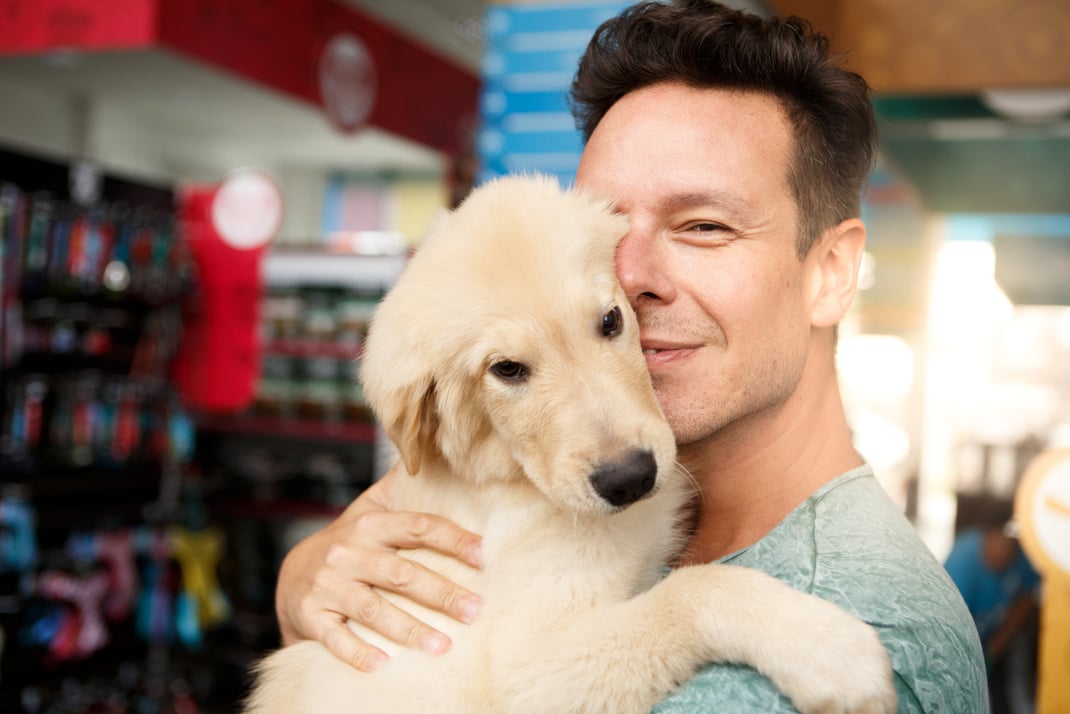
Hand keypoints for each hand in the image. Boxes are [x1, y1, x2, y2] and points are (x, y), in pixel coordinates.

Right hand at [275, 467, 483, 670]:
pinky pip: (336, 637)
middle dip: (441, 593)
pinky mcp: (311, 617)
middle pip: (401, 573)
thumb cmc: (346, 543)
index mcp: (368, 526)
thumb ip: (400, 489)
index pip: (417, 527)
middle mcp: (347, 553)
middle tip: (475, 610)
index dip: (452, 540)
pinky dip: (358, 651)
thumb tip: (434, 451)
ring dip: (409, 628)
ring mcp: (327, 586)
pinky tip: (384, 664)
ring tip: (443, 645)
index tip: (483, 556)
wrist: (290, 577)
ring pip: (373, 608)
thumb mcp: (368, 511)